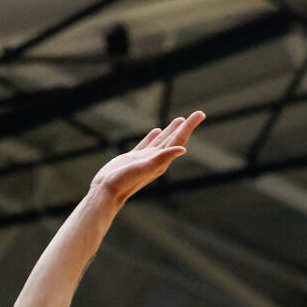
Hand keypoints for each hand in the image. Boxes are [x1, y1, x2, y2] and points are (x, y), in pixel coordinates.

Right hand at [90, 112, 204, 205]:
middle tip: (198, 114)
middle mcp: (156, 160)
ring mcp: (144, 159)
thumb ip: (163, 158)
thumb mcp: (145, 168)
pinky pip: (146, 144)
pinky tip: (156, 130)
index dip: (190, 127)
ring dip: (171, 130)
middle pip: (174, 139)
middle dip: (186, 126)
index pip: (179, 140)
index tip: (201, 114)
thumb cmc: (124, 182)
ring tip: (180, 120)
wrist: (106, 192)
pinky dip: (153, 136)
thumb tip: (183, 149)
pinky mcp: (133, 158)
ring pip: (162, 141)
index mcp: (161, 161)